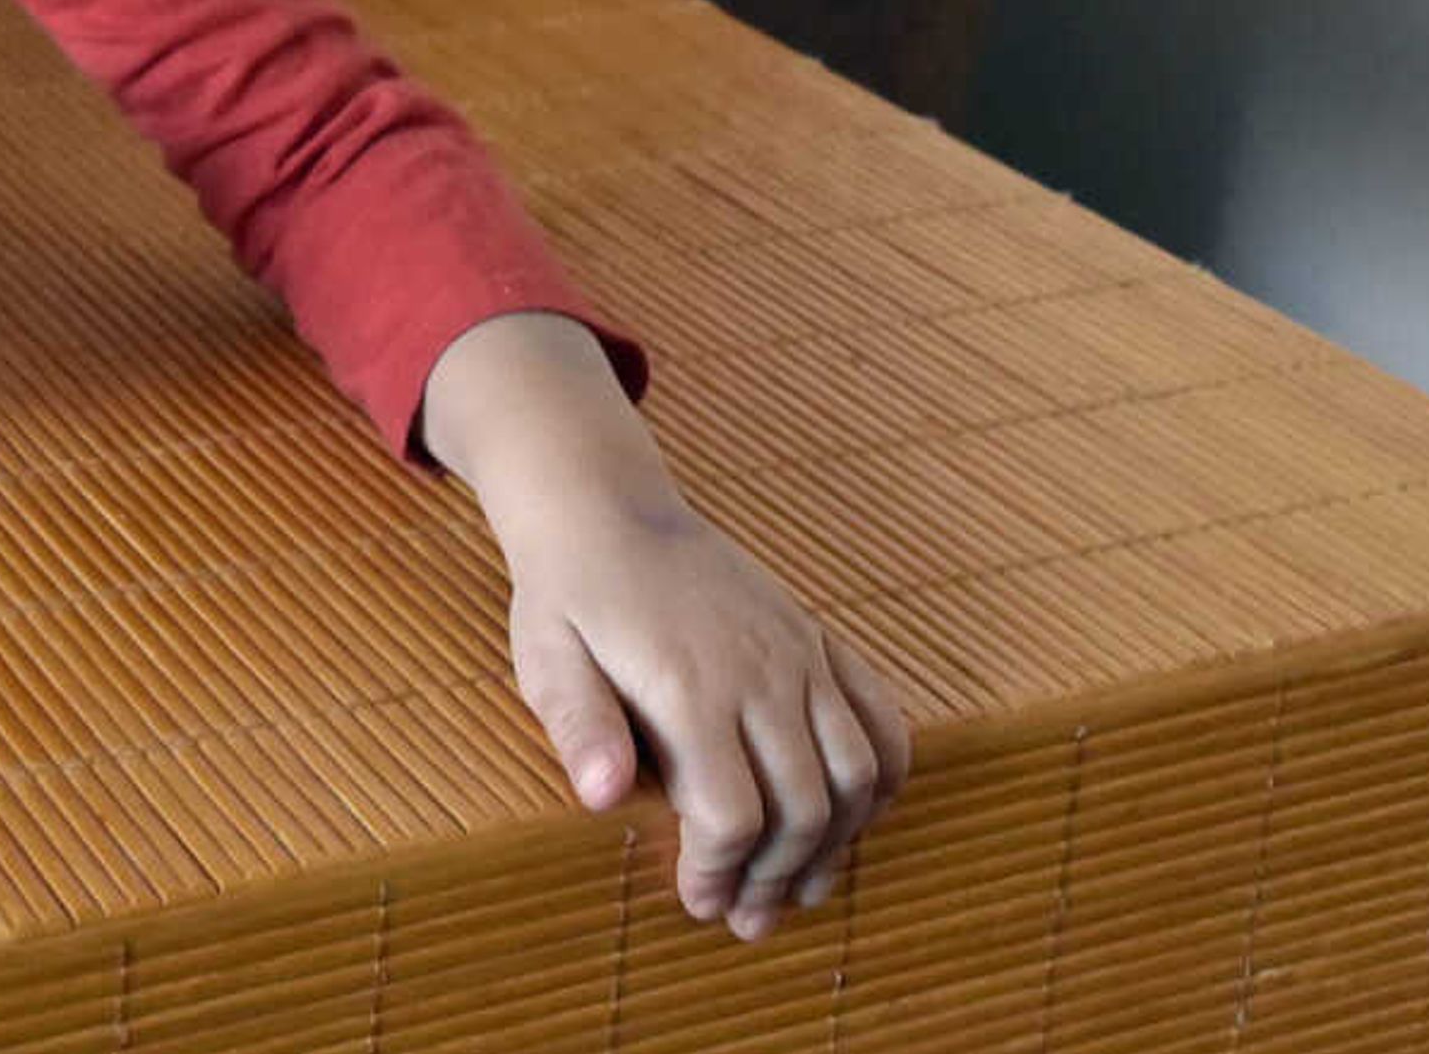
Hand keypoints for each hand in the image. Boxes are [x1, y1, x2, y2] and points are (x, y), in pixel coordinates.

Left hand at [420, 312, 909, 940]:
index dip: (721, 872)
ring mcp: (799, 653)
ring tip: (801, 888)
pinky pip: (883, 718)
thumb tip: (601, 797)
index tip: (698, 902)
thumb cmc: (569, 595)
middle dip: (778, 877)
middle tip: (747, 918)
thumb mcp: (545, 656)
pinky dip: (883, 778)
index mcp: (690, 686)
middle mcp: (761, 672)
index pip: (733, 814)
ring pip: (856, 772)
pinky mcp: (819, 640)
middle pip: (804, 805)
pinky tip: (854, 818)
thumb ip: (576, 724)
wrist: (609, 510)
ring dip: (836, 843)